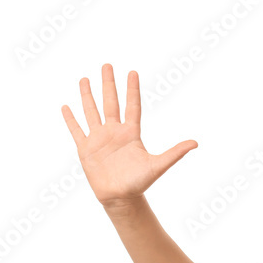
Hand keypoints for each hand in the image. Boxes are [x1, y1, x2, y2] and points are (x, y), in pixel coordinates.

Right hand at [61, 64, 197, 208]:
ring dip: (88, 96)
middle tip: (107, 65)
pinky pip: (76, 130)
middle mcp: (114, 132)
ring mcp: (99, 139)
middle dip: (108, 84)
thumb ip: (175, 153)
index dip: (132, 89)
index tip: (132, 72)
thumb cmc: (140, 183)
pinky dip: (71, 119)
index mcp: (131, 133)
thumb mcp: (158, 165)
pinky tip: (66, 106)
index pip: (132, 106)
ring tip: (85, 79)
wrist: (121, 197)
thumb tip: (195, 143)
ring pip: (92, 111)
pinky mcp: (86, 148)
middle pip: (110, 102)